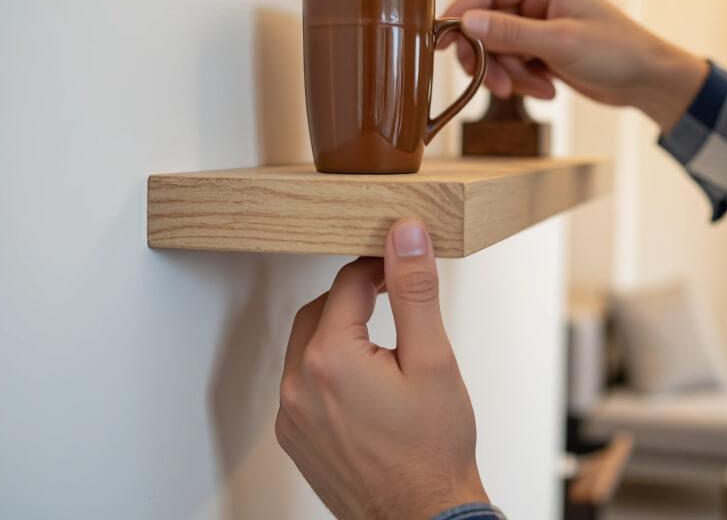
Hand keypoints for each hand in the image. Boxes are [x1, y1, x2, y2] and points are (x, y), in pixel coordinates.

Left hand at [276, 219, 486, 518]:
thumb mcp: (433, 358)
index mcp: (330, 359)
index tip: (406, 269)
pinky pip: (303, 384)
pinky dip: (330, 369)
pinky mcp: (296, 438)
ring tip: (387, 344)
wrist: (423, 518)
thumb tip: (405, 235)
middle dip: (357, 298)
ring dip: (340, 332)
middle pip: (320, 310)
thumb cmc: (433, 450)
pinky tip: (368, 382)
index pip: (348, 283)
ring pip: (308, 347)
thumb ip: (414, 290)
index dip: (382, 267)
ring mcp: (292, 417)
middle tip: (397, 298)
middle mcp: (298, 386)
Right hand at [440, 0, 707, 132]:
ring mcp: (540, 26)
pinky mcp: (543, 50)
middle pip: (487, 23)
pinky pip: (515, 64)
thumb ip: (510, 32)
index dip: (461, 13)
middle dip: (489, 57)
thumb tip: (466, 22)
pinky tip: (549, 90)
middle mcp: (538, 0)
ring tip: (537, 89)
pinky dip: (525, 81)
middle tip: (495, 84)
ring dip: (510, 75)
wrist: (647, 81)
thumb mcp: (559, 42)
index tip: (442, 41)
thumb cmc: (616, 52)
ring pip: (499, 49)